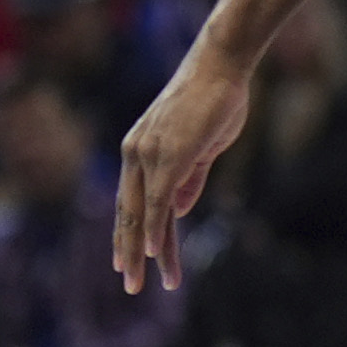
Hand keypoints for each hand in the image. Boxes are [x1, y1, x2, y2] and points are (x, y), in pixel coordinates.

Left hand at [113, 47, 251, 292]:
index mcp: (139, 150)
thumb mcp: (203, 144)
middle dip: (128, 252)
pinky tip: (153, 252)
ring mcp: (149, 154)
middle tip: (128, 283)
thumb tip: (179, 210)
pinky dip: (155, 227)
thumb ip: (189, 177)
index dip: (128, 233)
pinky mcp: (169, 155)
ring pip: (141, 214)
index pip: (132, 202)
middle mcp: (135, 154)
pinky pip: (158, 200)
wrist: (221, 63)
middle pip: (129, 214)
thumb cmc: (216, 97)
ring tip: (138, 282)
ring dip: (140, 251)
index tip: (125, 260)